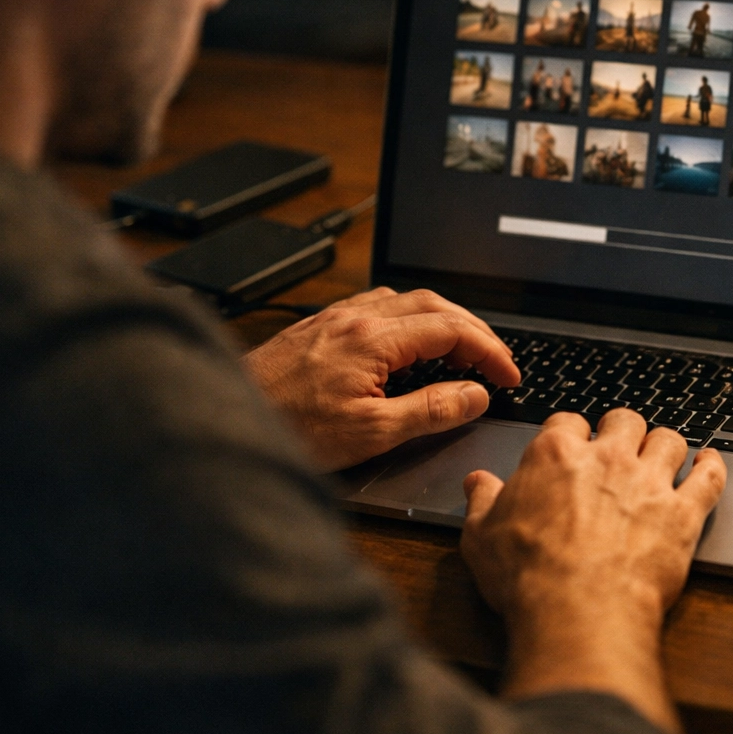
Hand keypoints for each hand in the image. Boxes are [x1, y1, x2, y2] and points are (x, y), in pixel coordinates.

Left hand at [241, 287, 519, 470]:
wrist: (222, 421)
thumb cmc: (287, 430)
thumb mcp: (371, 433)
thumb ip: (430, 411)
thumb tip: (474, 395)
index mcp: (373, 339)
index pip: (451, 329)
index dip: (490, 350)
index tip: (509, 375)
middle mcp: (353, 318)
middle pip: (433, 303)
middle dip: (473, 329)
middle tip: (495, 361)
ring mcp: (333, 319)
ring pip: (403, 300)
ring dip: (441, 318)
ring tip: (460, 349)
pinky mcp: (316, 329)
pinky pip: (375, 308)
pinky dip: (407, 319)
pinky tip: (405, 343)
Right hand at [460, 409, 725, 733]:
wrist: (579, 611)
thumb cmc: (530, 578)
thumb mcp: (481, 538)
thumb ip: (482, 503)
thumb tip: (477, 483)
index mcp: (556, 457)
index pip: (566, 421)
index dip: (569, 433)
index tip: (570, 445)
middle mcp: (607, 459)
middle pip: (624, 420)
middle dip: (621, 429)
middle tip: (619, 444)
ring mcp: (650, 484)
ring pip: (669, 440)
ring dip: (665, 445)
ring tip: (662, 454)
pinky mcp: (683, 514)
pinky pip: (709, 477)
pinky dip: (713, 466)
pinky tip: (710, 461)